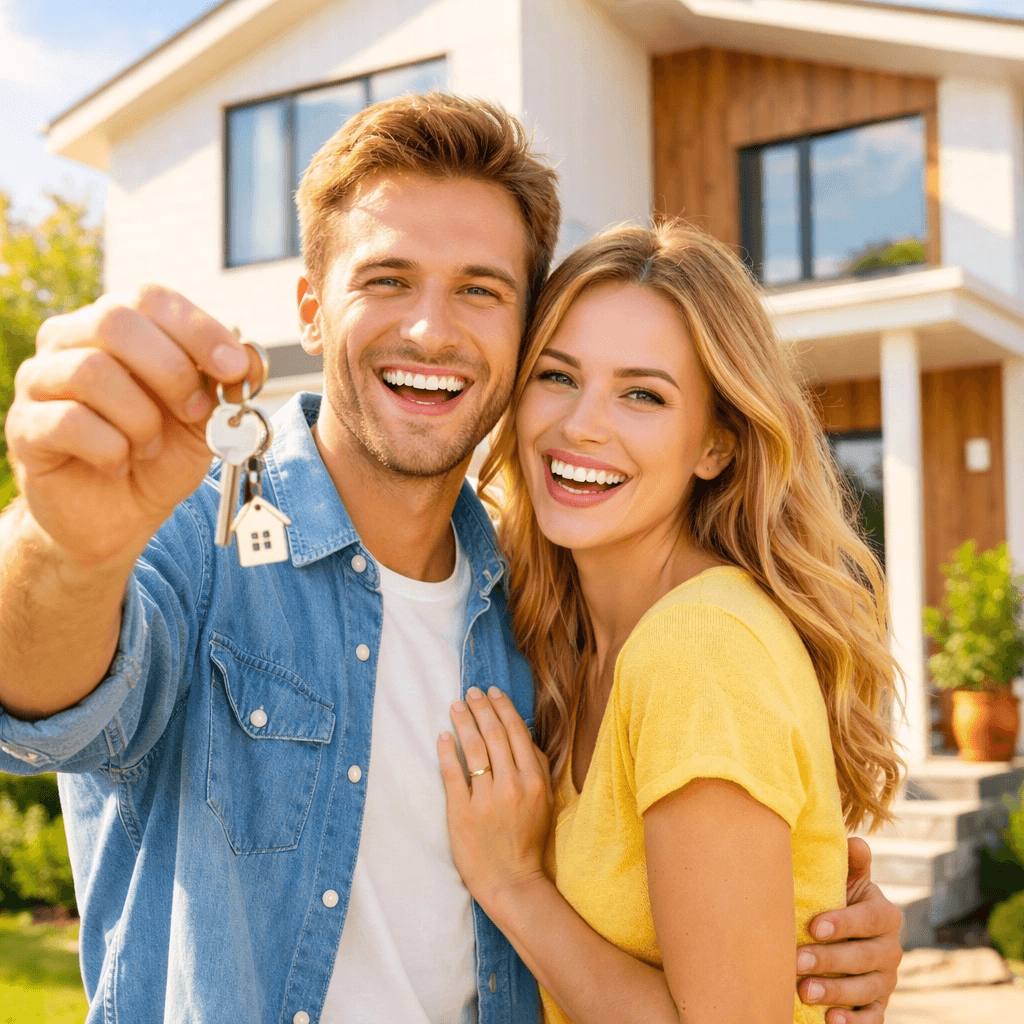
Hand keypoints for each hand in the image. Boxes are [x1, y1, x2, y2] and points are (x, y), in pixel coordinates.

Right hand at [6, 286, 259, 566]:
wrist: (117, 516)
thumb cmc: (158, 455)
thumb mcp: (206, 418)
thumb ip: (225, 384)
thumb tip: (248, 357)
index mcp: (117, 325)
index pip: (152, 298)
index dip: (199, 329)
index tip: (233, 369)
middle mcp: (70, 340)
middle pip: (115, 321)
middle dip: (171, 371)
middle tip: (195, 412)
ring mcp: (40, 381)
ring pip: (90, 371)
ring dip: (141, 418)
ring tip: (150, 446)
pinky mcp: (25, 427)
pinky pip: (69, 421)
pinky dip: (111, 447)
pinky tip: (119, 461)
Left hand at [438, 685, 552, 913]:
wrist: (512, 880)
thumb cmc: (528, 839)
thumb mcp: (545, 801)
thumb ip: (537, 766)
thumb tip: (522, 734)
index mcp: (533, 780)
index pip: (515, 732)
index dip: (502, 707)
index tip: (491, 692)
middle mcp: (512, 785)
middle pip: (494, 734)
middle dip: (481, 708)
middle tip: (470, 692)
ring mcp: (486, 799)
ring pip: (474, 749)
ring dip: (464, 722)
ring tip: (455, 706)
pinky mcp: (462, 813)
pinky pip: (453, 774)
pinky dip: (447, 752)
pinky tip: (443, 736)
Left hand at [797, 837, 902, 1023]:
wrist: (847, 932)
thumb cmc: (839, 899)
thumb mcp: (847, 879)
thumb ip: (852, 863)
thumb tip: (855, 842)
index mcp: (885, 915)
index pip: (868, 920)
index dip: (843, 923)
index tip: (813, 926)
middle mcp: (891, 949)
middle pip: (863, 958)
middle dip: (829, 960)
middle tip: (796, 962)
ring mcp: (886, 980)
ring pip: (865, 990)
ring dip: (834, 993)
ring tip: (803, 992)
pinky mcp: (879, 1004)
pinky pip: (873, 1018)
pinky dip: (855, 1023)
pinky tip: (831, 1021)